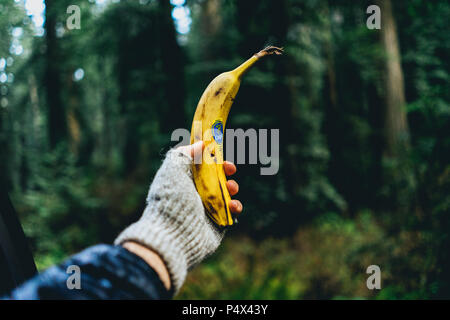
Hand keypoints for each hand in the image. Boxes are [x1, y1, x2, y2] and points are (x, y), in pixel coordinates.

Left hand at [116, 141, 240, 293]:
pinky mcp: (217, 225)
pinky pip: (231, 213)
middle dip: (226, 172)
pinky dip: (235, 207)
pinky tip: (233, 205)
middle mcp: (194, 196)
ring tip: (231, 189)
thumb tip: (201, 143)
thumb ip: (185, 153)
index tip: (220, 155)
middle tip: (231, 169)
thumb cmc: (170, 200)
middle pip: (215, 179)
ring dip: (232, 188)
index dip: (211, 159)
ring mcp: (206, 211)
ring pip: (226, 195)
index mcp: (183, 182)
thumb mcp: (173, 170)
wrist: (173, 236)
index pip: (200, 167)